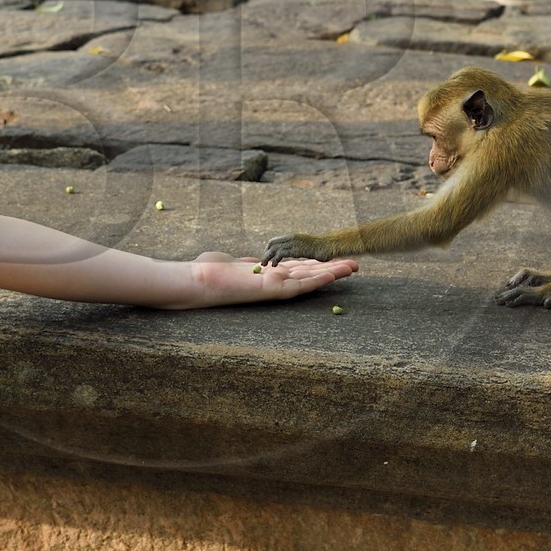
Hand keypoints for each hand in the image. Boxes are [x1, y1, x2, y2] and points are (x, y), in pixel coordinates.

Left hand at [179, 251, 355, 308]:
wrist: (196, 281)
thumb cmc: (209, 272)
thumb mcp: (235, 263)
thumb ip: (249, 263)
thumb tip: (256, 261)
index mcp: (268, 275)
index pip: (299, 269)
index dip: (317, 265)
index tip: (334, 259)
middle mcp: (275, 283)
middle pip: (310, 275)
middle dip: (332, 269)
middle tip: (354, 263)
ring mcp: (275, 288)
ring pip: (310, 280)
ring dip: (332, 272)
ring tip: (353, 266)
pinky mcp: (272, 290)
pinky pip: (300, 284)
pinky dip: (318, 279)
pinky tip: (333, 274)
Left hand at [260, 233, 332, 266]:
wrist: (330, 245)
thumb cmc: (322, 247)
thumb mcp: (307, 246)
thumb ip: (299, 248)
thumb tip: (296, 253)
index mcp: (293, 237)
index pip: (275, 240)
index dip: (269, 249)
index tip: (268, 257)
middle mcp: (292, 238)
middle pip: (272, 243)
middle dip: (266, 252)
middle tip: (263, 263)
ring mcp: (293, 242)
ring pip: (274, 248)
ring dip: (268, 256)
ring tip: (265, 265)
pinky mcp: (296, 249)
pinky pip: (281, 253)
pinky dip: (275, 259)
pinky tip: (274, 265)